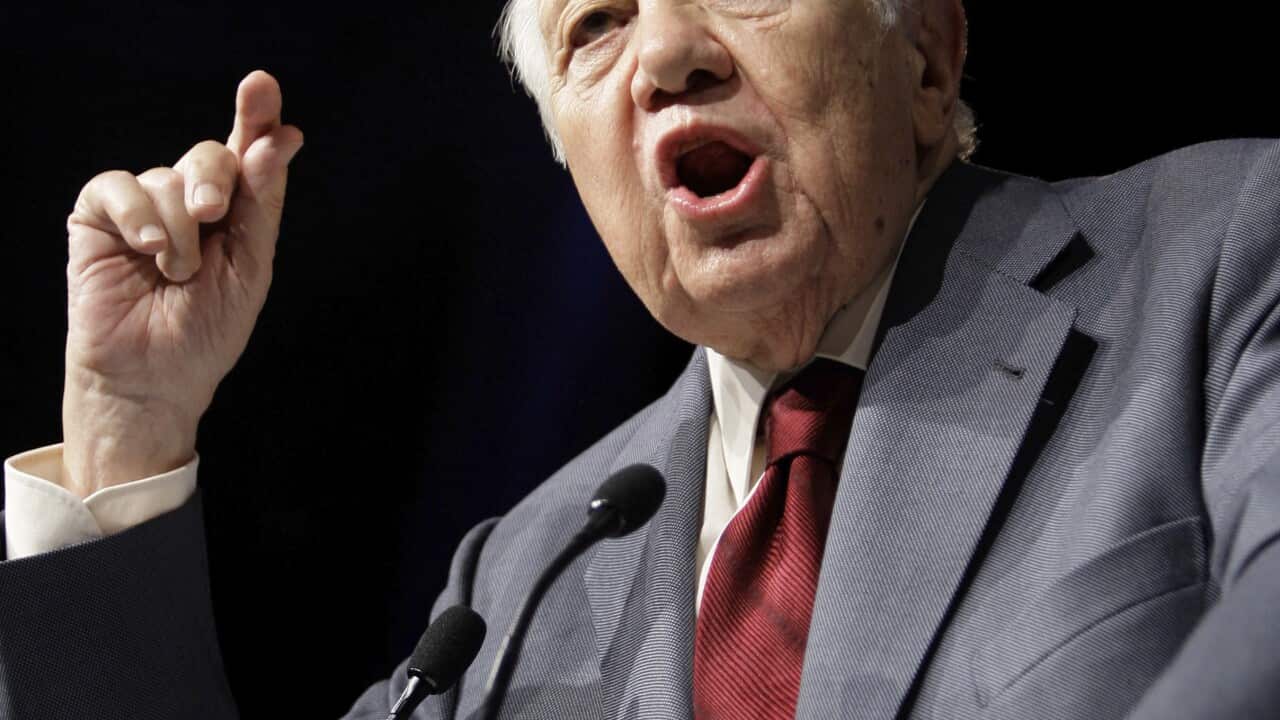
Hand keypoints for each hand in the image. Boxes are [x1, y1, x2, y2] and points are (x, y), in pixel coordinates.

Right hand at [61, 70, 303, 497]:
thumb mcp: (251, 266)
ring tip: (176, 275)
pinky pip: (119, 186)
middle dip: (216, 180)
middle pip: (210, 154)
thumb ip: (262, 203)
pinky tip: (149, 250)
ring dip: (180, 231)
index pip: (247, 153)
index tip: (261, 87)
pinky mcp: (99, 216)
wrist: (156, 378)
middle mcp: (190, 201)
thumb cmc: (207, 331)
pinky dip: (139, 217)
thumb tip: (278, 138)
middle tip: (212, 216)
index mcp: (234, 212)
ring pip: (168, 177)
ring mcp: (144, 206)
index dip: (255, 117)